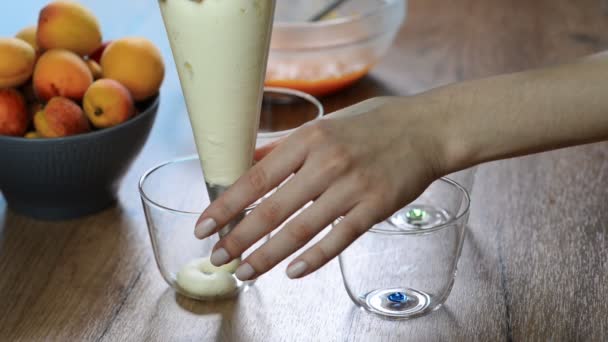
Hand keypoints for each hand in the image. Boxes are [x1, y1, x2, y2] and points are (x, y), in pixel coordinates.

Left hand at [194, 96, 447, 280]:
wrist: (427, 128)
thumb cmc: (374, 124)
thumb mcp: (325, 124)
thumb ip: (286, 147)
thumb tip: (249, 163)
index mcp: (309, 138)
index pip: (257, 177)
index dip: (226, 204)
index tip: (204, 225)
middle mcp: (327, 162)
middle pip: (272, 209)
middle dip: (239, 237)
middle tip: (217, 257)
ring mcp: (352, 186)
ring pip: (301, 229)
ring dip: (268, 255)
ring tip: (245, 271)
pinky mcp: (375, 207)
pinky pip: (339, 238)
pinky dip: (314, 258)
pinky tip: (293, 271)